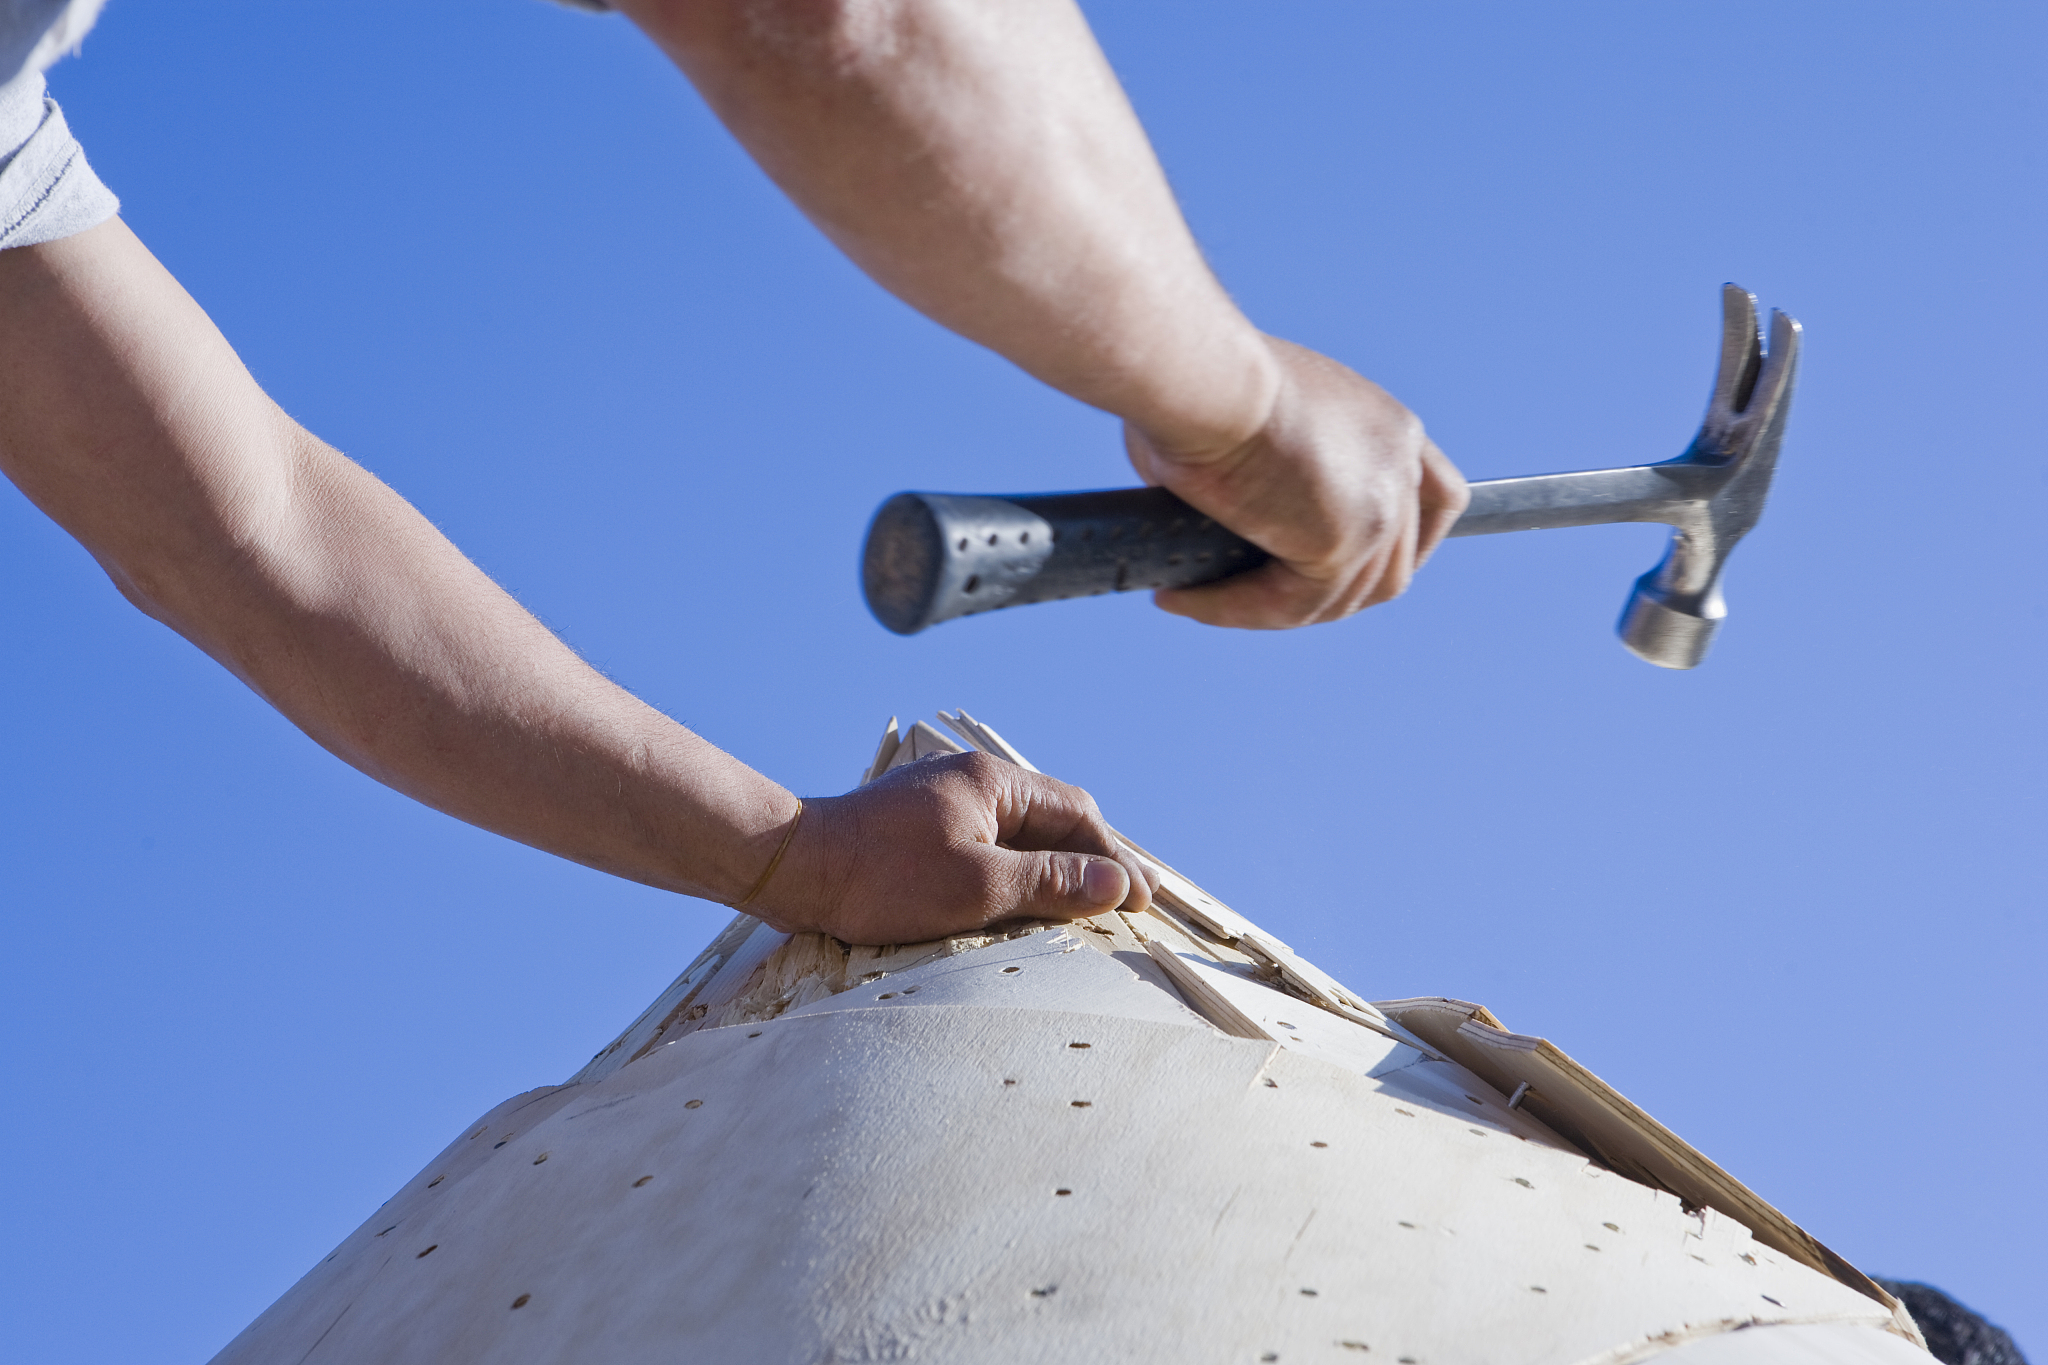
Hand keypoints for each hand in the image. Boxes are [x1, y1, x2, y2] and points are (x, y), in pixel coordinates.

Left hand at [746, 751, 1155, 945]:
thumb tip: (1117, 884)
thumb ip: (1050, 883)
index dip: (1116, 859)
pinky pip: (988, 846)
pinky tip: (1020, 904)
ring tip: (1082, 910)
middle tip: (1126, 908)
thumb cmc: (881, 876)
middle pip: (1052, 821)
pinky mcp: (920, 829)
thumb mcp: (978, 886)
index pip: (1078, 814)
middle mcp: (973, 782)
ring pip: (1020, 835)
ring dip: (1054, 870)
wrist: (791, 868)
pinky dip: (1016, 873)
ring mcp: (944, 803)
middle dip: (1092, 862)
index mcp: (994, 783)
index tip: (1142, 902)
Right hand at [1125, 337, 1469, 628]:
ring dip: (1269, 608)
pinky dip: (1233, 609)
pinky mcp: (1341, 544)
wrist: (1201, 373)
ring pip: (1340, 598)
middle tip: (1258, 599)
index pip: (1432, 502)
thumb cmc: (1203, 378)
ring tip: (1202, 600)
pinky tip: (1183, 598)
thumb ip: (1265, 470)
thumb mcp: (1256, 421)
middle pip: (1395, 565)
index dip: (1395, 546)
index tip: (1344, 570)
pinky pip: (1288, 605)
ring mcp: (1379, 508)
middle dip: (1332, 595)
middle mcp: (1398, 465)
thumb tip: (1221, 506)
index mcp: (1388, 427)